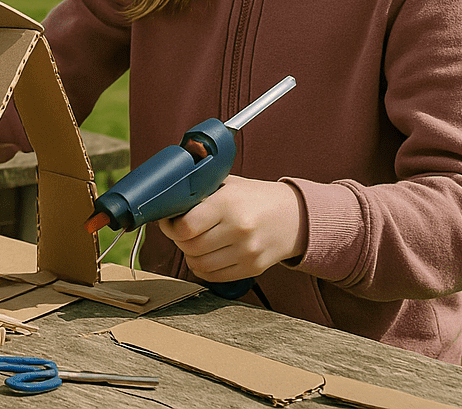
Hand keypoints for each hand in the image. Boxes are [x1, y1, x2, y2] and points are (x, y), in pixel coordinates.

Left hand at [157, 176, 307, 282]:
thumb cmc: (254, 197)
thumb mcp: (228, 184)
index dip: (170, 227)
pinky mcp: (253, 269)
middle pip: (190, 247)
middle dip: (178, 240)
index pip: (186, 227)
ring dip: (189, 255)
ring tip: (194, 243)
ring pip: (199, 265)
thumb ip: (200, 191)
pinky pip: (214, 277)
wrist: (295, 216)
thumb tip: (166, 200)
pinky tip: (206, 255)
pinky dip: (202, 269)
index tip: (169, 222)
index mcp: (228, 204)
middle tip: (181, 232)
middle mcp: (238, 229)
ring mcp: (247, 252)